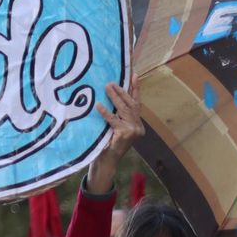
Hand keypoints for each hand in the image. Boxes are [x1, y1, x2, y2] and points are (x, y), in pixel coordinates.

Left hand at [87, 75, 144, 194]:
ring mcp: (132, 131)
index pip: (137, 103)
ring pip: (124, 109)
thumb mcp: (115, 127)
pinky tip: (98, 105)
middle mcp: (138, 127)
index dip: (135, 89)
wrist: (106, 161)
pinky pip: (113, 119)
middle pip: (130, 104)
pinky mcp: (124, 134)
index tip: (134, 74)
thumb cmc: (108, 143)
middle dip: (122, 91)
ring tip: (107, 87)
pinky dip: (106, 112)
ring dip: (115, 97)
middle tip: (112, 82)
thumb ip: (117, 115)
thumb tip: (110, 95)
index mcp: (137, 124)